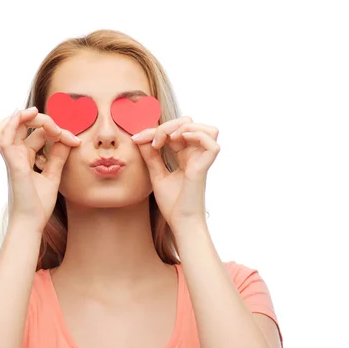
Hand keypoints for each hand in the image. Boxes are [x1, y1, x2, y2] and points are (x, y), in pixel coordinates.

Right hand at [0, 107, 80, 232]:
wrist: (31, 224)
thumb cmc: (39, 205)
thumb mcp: (53, 176)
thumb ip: (58, 157)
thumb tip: (68, 140)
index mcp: (25, 157)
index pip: (38, 133)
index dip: (58, 131)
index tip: (75, 141)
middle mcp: (16, 155)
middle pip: (23, 124)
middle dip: (43, 120)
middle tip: (61, 130)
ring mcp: (12, 159)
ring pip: (8, 125)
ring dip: (24, 116)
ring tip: (38, 114)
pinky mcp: (12, 164)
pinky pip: (4, 137)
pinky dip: (12, 123)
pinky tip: (23, 114)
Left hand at [131, 117, 219, 231]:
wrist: (180, 222)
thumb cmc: (172, 204)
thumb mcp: (156, 175)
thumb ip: (151, 156)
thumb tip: (140, 138)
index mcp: (186, 156)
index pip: (175, 132)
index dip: (155, 130)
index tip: (136, 138)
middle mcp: (196, 156)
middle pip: (190, 125)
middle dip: (168, 125)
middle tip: (153, 140)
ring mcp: (202, 160)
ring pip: (207, 129)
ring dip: (185, 127)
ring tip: (169, 138)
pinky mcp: (204, 167)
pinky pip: (212, 143)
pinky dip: (196, 135)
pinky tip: (179, 140)